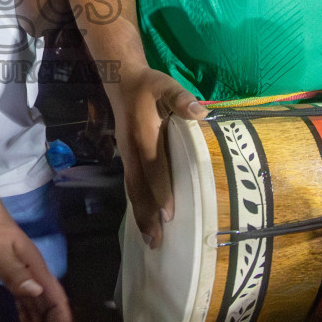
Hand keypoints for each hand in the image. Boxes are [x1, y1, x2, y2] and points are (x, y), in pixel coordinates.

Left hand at [0, 206, 75, 321]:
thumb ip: (16, 273)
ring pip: (39, 303)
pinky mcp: (12, 274)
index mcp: (34, 267)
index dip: (63, 320)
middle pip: (51, 303)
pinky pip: (26, 298)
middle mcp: (33, 272)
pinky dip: (30, 313)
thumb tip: (37, 292)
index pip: (54, 297)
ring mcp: (24, 273)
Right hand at [114, 67, 207, 248]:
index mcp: (143, 135)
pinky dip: (137, 204)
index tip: (169, 214)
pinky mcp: (127, 158)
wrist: (121, 81)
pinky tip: (144, 219)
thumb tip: (200, 112)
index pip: (153, 167)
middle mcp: (132, 150)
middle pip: (138, 187)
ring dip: (140, 215)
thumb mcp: (165, 84)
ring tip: (150, 239)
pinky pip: (131, 185)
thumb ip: (180, 98)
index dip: (160, 190)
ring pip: (132, 189)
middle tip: (156, 241)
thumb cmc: (148, 85)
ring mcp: (127, 155)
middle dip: (147, 214)